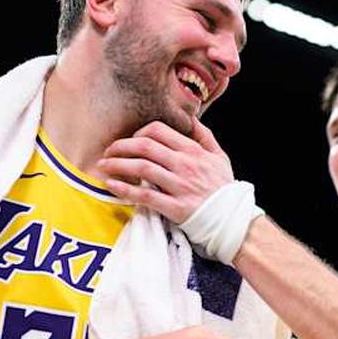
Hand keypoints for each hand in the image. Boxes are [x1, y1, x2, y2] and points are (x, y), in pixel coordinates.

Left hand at [100, 120, 233, 223]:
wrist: (233, 220)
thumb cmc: (224, 189)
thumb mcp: (220, 157)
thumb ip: (204, 136)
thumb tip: (191, 117)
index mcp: (193, 151)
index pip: (158, 131)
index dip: (138, 132)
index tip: (130, 140)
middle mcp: (185, 165)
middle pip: (145, 146)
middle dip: (121, 146)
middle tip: (109, 151)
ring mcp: (179, 186)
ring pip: (142, 168)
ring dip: (118, 165)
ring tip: (104, 166)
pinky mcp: (175, 207)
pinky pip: (145, 195)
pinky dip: (125, 189)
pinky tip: (112, 186)